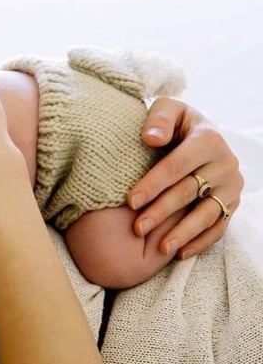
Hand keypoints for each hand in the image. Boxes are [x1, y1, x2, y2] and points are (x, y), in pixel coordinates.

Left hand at [128, 98, 243, 258]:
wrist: (201, 134)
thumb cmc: (176, 123)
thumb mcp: (168, 110)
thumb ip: (159, 119)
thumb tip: (151, 138)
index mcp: (209, 139)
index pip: (176, 166)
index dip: (153, 184)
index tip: (130, 201)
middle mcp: (226, 164)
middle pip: (189, 192)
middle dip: (161, 212)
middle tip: (137, 228)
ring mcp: (232, 186)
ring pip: (207, 214)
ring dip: (183, 233)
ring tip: (160, 248)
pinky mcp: (233, 203)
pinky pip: (220, 227)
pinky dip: (201, 241)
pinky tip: (180, 253)